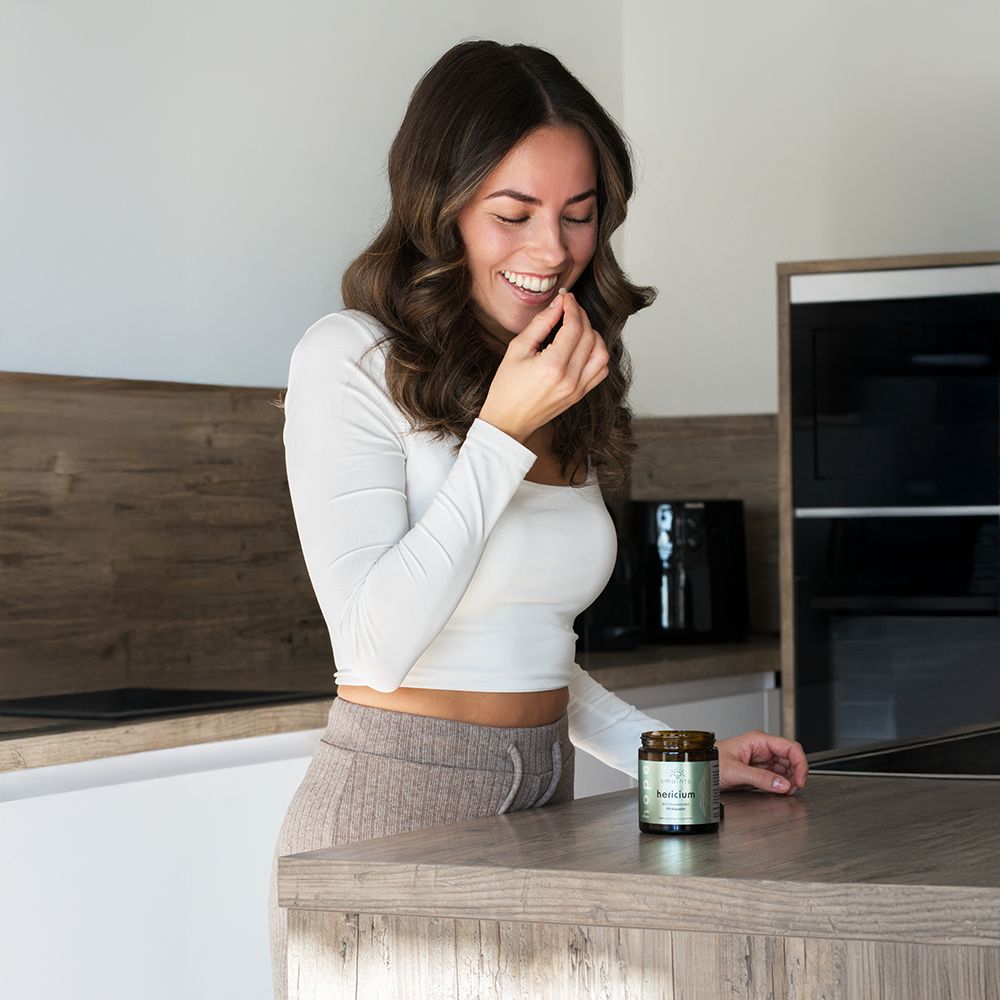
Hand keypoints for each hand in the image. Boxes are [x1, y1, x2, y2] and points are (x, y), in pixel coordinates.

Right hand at [478, 290, 608, 443]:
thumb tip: (557, 306)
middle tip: (569, 307)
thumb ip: (540, 325)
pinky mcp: (580, 395)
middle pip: (589, 336)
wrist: (508, 421)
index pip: (574, 327)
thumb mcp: (517, 350)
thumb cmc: (506, 388)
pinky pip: (601, 371)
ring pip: (602, 353)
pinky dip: (597, 354)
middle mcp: (570, 378)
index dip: (572, 307)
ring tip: (578, 327)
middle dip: (581, 316)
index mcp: (552, 366)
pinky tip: (584, 347)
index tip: (565, 297)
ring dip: (593, 335)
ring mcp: (578, 389)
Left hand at [716, 730, 807, 794]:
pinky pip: (778, 776)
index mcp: (758, 741)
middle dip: (796, 774)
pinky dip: (783, 784)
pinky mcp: (760, 771)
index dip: (800, 763)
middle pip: (791, 758)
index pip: (790, 747)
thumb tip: (782, 784)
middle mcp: (762, 748)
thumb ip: (760, 778)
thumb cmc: (711, 763)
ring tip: (786, 791)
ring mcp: (762, 759)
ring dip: (791, 780)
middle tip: (793, 789)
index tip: (801, 780)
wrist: (700, 771)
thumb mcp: (735, 771)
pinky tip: (780, 791)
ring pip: (787, 768)